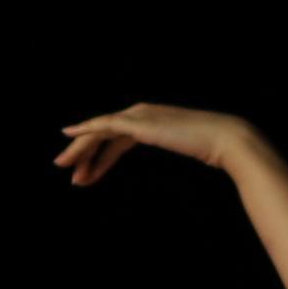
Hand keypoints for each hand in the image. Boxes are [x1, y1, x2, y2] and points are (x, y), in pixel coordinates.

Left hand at [59, 101, 258, 187]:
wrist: (224, 139)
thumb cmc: (209, 147)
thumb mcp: (183, 150)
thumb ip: (172, 148)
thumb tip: (169, 157)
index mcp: (149, 120)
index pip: (114, 139)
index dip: (97, 157)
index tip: (85, 175)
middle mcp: (140, 113)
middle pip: (101, 133)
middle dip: (81, 153)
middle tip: (63, 169)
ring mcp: (140, 115)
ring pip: (99, 131)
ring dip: (80, 149)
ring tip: (64, 168)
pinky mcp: (140, 122)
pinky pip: (106, 125)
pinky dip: (87, 130)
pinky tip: (71, 136)